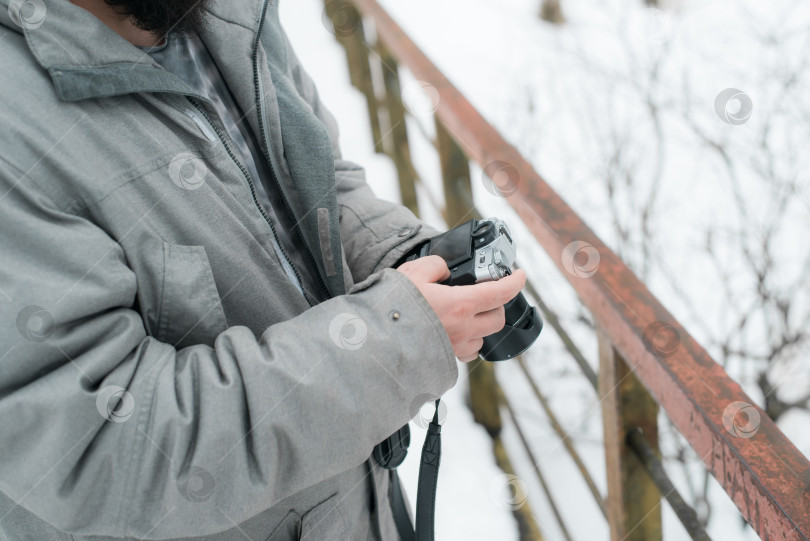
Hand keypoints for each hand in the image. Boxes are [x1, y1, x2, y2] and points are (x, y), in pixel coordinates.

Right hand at [396, 255, 526, 361]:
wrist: (375, 341)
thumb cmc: (393, 306)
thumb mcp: (413, 272)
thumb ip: (436, 265)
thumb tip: (444, 270)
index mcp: (461, 304)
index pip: (501, 293)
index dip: (516, 282)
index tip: (519, 275)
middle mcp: (463, 329)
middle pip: (497, 319)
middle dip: (497, 305)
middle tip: (486, 294)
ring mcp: (454, 348)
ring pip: (482, 339)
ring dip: (481, 326)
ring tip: (466, 316)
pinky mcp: (444, 361)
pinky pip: (465, 353)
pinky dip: (466, 343)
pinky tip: (453, 334)